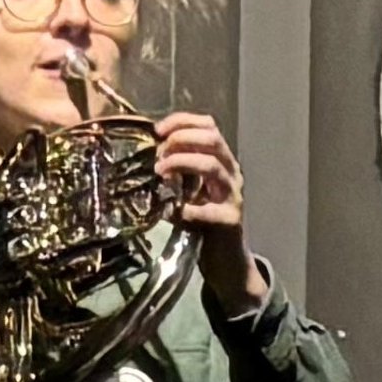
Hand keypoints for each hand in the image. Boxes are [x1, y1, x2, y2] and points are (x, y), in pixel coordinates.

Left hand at [154, 110, 260, 316]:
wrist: (226, 261)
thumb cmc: (203, 223)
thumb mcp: (189, 190)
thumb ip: (176, 171)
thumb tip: (148, 154)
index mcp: (221, 161)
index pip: (208, 126)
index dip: (183, 121)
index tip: (157, 129)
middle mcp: (231, 173)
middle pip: (212, 139)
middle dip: (181, 138)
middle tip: (159, 152)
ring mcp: (233, 196)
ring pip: (212, 165)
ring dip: (182, 163)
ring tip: (160, 171)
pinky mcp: (230, 220)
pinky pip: (209, 210)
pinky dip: (187, 209)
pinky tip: (172, 211)